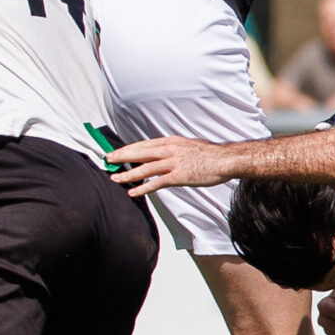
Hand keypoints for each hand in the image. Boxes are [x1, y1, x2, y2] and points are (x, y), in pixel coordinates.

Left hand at [106, 135, 236, 194]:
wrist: (226, 160)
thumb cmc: (210, 155)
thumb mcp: (189, 146)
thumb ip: (174, 149)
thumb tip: (164, 154)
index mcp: (171, 141)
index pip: (144, 144)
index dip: (128, 148)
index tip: (117, 152)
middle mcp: (169, 150)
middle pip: (140, 152)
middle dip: (122, 156)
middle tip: (108, 160)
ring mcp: (173, 163)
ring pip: (144, 168)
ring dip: (127, 173)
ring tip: (115, 178)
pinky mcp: (179, 176)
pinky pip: (156, 183)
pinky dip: (142, 188)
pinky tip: (133, 192)